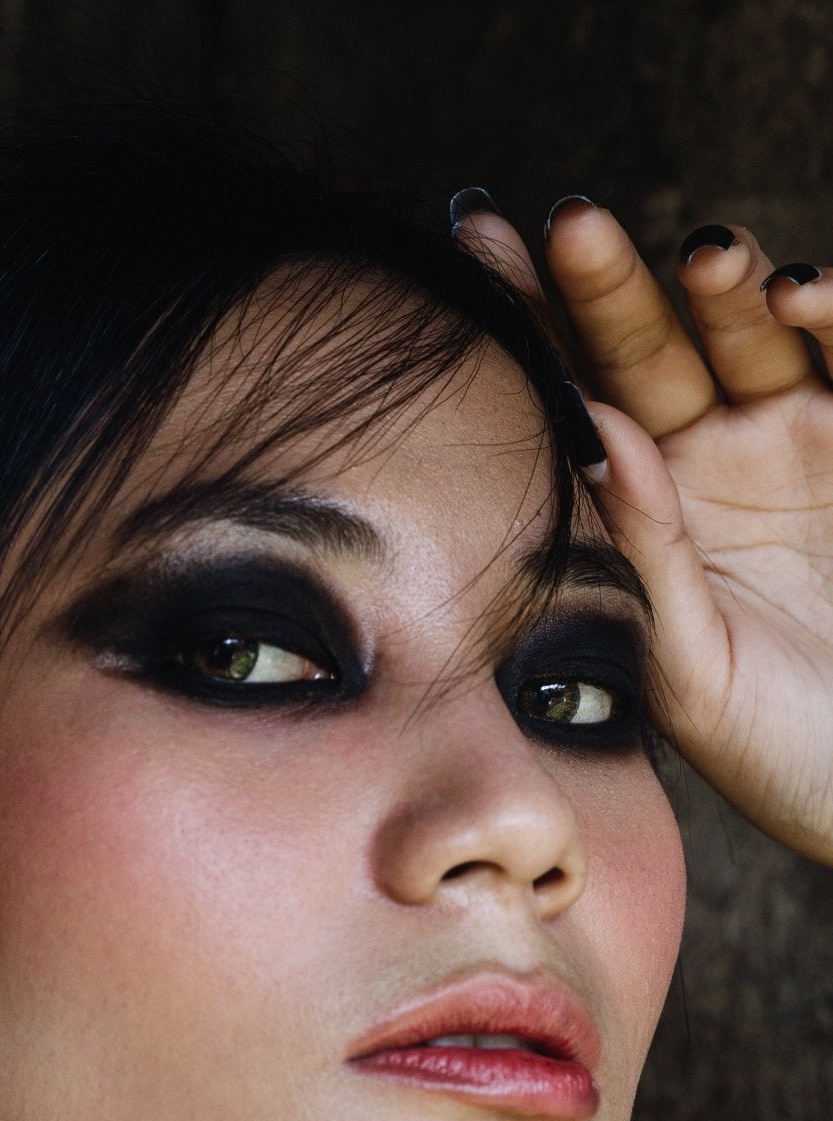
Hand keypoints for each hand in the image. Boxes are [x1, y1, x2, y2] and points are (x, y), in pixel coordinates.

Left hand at [459, 192, 832, 864]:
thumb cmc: (773, 751)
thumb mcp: (688, 665)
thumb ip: (646, 552)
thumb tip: (593, 433)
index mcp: (631, 509)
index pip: (568, 400)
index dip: (524, 323)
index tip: (468, 246)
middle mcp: (704, 456)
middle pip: (646, 347)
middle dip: (609, 284)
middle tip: (571, 225)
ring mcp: (790, 439)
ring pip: (747, 335)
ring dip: (726, 286)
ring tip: (707, 257)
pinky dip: (831, 319)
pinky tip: (798, 292)